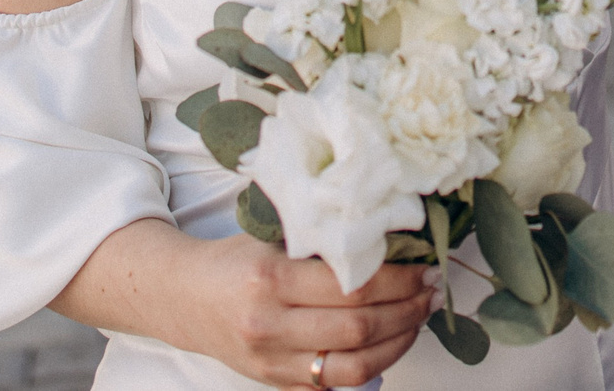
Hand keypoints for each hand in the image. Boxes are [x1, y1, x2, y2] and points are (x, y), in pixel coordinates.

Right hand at [160, 233, 435, 387]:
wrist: (182, 297)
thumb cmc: (232, 260)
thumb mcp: (271, 238)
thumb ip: (322, 242)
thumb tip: (390, 237)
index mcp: (271, 279)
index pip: (353, 285)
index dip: (400, 279)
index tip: (424, 267)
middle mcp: (271, 325)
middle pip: (360, 327)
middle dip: (408, 310)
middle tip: (431, 291)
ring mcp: (273, 361)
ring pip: (355, 366)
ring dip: (399, 343)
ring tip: (418, 319)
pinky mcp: (275, 384)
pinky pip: (334, 385)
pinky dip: (371, 367)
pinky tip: (389, 344)